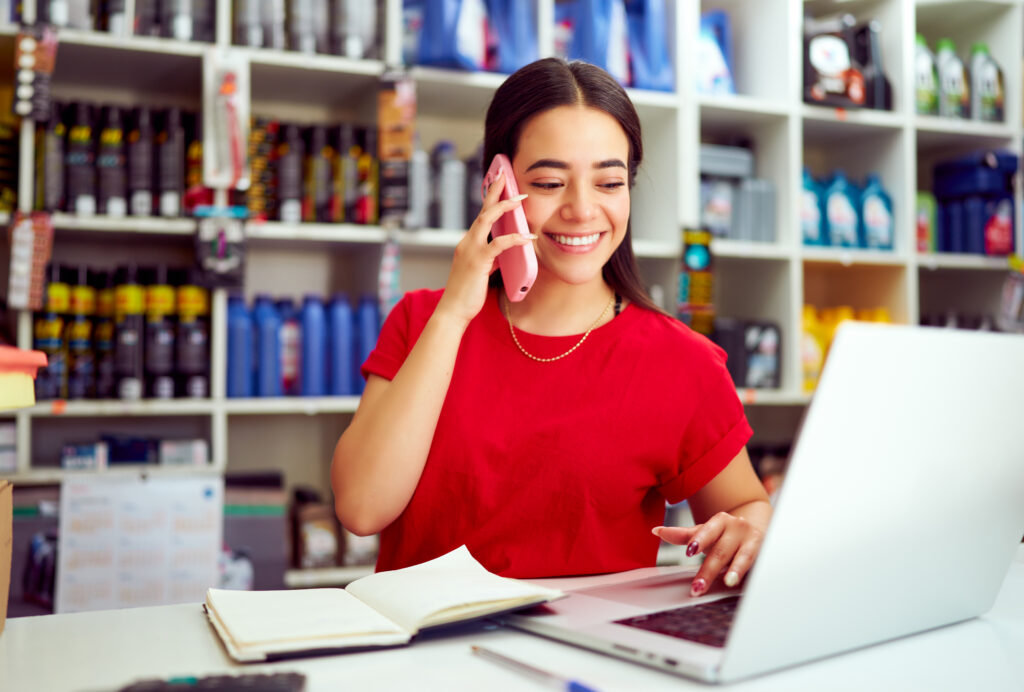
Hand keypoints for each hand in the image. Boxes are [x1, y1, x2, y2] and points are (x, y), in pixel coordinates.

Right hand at [435, 172, 534, 325]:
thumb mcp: (481, 271)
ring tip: (521, 199)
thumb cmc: (467, 293)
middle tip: (506, 175)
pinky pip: (498, 245)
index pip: (480, 216)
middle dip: (495, 192)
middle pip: (482, 211)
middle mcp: (467, 242)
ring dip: (505, 207)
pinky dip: (513, 238)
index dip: (490, 199)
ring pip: (487, 220)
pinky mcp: (478, 261)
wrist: (453, 310)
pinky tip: (527, 237)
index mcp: (468, 243)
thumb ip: (490, 259)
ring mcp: (470, 250)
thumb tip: (503, 253)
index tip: (499, 182)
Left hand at [653, 511, 765, 596]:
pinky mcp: (766, 552)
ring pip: (743, 556)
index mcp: (720, 521)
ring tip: (728, 581)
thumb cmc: (725, 534)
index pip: (708, 531)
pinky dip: (753, 574)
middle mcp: (737, 528)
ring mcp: (753, 540)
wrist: (757, 527)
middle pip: (721, 550)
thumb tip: (656, 531)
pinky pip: (759, 564)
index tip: (689, 551)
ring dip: (736, 570)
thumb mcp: (705, 532)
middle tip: (697, 588)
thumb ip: (683, 535)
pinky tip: (749, 583)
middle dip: (709, 570)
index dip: (699, 540)